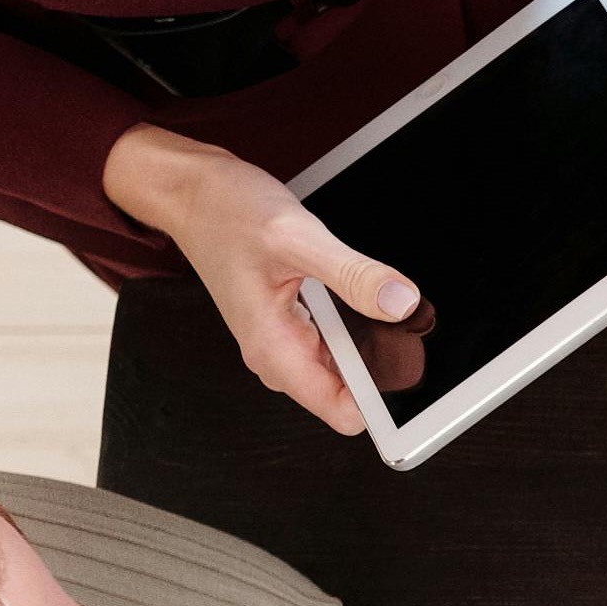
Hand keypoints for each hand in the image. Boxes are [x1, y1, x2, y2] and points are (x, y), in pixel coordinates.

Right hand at [106, 125, 411, 438]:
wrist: (195, 192)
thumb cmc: (228, 212)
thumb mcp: (297, 237)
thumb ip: (352, 275)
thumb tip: (402, 304)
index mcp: (274, 349)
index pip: (344, 413)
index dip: (385, 400)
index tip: (411, 368)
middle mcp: (277, 354)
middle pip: (351, 392)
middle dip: (382, 363)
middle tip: (400, 318)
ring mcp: (283, 341)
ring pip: (346, 365)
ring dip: (370, 340)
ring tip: (374, 295)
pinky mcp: (291, 323)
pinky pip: (336, 340)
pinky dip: (355, 322)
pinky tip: (358, 290)